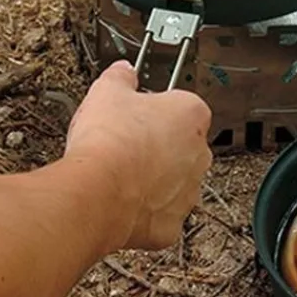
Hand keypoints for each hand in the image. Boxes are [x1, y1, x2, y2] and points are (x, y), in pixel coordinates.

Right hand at [65, 61, 212, 250]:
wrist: (97, 191)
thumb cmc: (108, 142)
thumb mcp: (107, 91)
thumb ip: (120, 77)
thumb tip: (122, 71)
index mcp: (191, 114)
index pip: (181, 105)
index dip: (154, 110)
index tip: (137, 113)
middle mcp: (198, 154)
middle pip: (181, 145)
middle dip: (157, 146)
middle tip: (125, 143)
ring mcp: (188, 191)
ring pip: (174, 182)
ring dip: (153, 180)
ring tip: (119, 174)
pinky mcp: (171, 225)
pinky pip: (160, 216)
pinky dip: (143, 213)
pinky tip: (121, 202)